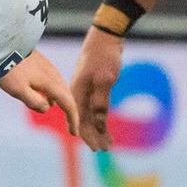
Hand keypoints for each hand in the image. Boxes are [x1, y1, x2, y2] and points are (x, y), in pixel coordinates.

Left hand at [0, 50, 76, 125]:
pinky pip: (52, 82)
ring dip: (62, 101)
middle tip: (72, 126)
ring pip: (60, 87)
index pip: (68, 103)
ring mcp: (47, 67)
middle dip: (70, 111)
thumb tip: (47, 108)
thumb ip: (34, 102)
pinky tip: (46, 97)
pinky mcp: (40, 63)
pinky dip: (53, 93)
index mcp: (50, 82)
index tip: (74, 132)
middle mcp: (53, 74)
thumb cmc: (8, 69)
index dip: (73, 119)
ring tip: (60, 111)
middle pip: (67, 95)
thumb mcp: (18, 90)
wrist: (2, 44)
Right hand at [69, 27, 123, 151]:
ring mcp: (84, 91)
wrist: (105, 38)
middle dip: (94, 137)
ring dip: (98, 129)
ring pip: (89, 115)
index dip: (90, 137)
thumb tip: (99, 124)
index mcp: (77, 93)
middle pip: (84, 121)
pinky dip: (100, 118)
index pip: (81, 121)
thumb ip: (101, 102)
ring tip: (109, 142)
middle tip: (106, 149)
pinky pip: (93, 107)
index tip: (99, 149)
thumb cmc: (104, 57)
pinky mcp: (91, 87)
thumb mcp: (105, 80)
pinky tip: (105, 126)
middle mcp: (77, 94)